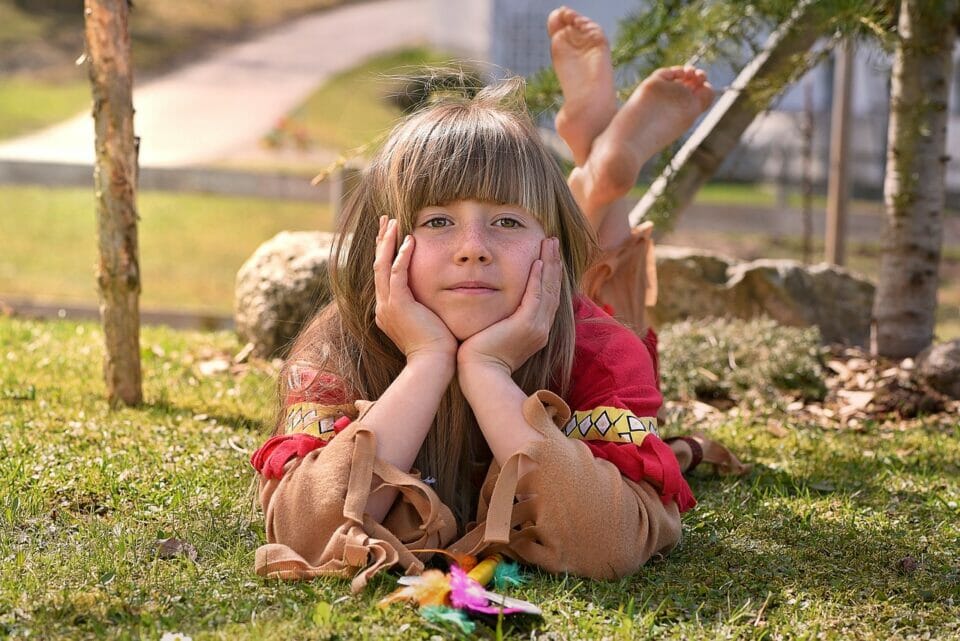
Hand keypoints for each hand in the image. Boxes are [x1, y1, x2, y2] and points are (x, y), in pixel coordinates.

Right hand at [374, 216, 456, 363]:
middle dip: (382, 241)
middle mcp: (383, 306)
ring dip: (388, 242)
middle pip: (377, 266)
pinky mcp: (399, 305)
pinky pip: (397, 274)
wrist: (433, 365)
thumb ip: (427, 309)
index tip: (392, 235)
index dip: (386, 253)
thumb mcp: (429, 323)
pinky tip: (410, 240)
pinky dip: (402, 256)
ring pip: (382, 266)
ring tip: (393, 221)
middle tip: (385, 219)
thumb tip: (439, 300)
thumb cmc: (438, 349)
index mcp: (388, 310)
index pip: (383, 275)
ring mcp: (388, 306)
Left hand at [457, 237, 561, 374]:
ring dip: (550, 264)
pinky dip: (538, 278)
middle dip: (554, 264)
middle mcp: (541, 328)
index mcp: (536, 330)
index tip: (547, 256)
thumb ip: (500, 319)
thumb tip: (494, 309)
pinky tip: (539, 262)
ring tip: (550, 242)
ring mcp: (537, 327)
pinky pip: (536, 296)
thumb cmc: (480, 357)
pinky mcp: (527, 325)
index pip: (546, 297)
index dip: (549, 275)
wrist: (480, 374)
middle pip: (553, 289)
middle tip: (552, 241)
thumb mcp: (495, 334)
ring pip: (548, 289)